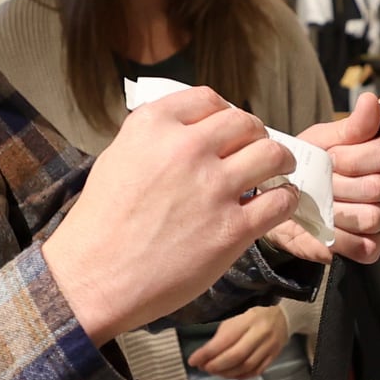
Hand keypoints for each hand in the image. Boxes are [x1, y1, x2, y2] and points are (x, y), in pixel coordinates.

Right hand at [44, 84, 296, 340]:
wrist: (93, 279)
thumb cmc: (100, 225)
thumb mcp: (117, 159)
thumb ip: (155, 140)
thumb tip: (191, 133)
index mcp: (153, 126)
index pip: (208, 100)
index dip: (226, 113)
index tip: (230, 129)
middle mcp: (186, 149)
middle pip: (245, 123)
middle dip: (257, 134)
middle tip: (259, 149)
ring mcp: (213, 188)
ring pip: (272, 154)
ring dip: (280, 161)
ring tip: (279, 172)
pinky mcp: (232, 228)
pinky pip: (280, 201)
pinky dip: (286, 200)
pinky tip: (279, 203)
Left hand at [190, 304, 289, 378]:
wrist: (283, 320)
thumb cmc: (253, 319)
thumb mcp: (236, 320)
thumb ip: (222, 337)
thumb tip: (204, 356)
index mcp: (248, 321)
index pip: (225, 340)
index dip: (207, 353)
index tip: (193, 360)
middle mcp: (260, 334)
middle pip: (236, 356)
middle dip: (217, 365)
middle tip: (204, 368)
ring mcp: (269, 348)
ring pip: (246, 366)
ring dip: (227, 373)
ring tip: (215, 372)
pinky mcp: (273, 358)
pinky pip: (255, 372)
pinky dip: (240, 376)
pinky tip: (230, 375)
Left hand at [271, 93, 379, 266]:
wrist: (280, 203)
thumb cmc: (307, 167)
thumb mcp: (324, 140)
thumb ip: (351, 125)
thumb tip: (369, 100)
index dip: (353, 158)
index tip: (330, 158)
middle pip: (379, 186)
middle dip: (340, 185)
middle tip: (320, 183)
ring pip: (372, 217)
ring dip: (338, 211)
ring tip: (320, 205)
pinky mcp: (374, 247)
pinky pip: (364, 245)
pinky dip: (340, 238)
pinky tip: (325, 227)